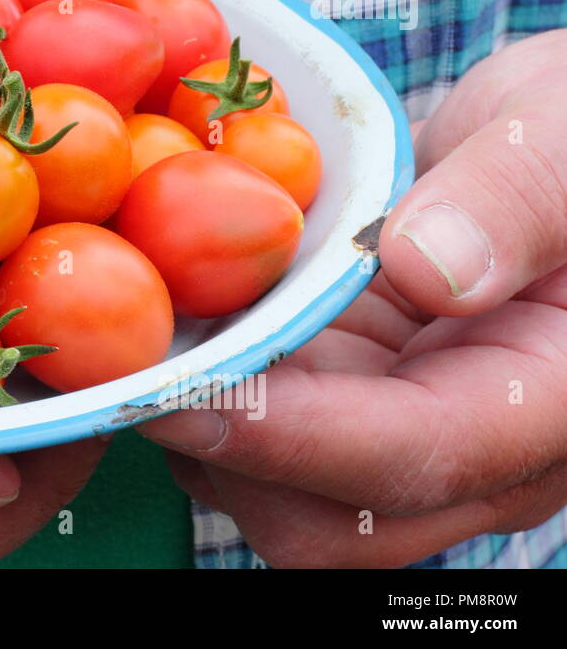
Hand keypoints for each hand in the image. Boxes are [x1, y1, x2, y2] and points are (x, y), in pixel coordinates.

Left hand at [139, 28, 566, 566]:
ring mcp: (397, 423)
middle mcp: (473, 445)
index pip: (416, 456)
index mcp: (548, 402)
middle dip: (221, 456)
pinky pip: (260, 423)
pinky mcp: (343, 392)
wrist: (554, 144)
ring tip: (129, 340)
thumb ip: (515, 200)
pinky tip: (158, 317)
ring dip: (196, 426)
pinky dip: (203, 385)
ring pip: (277, 488)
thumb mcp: (564, 130)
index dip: (287, 438)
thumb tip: (426, 269)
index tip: (178, 397)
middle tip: (126, 368)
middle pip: (332, 519)